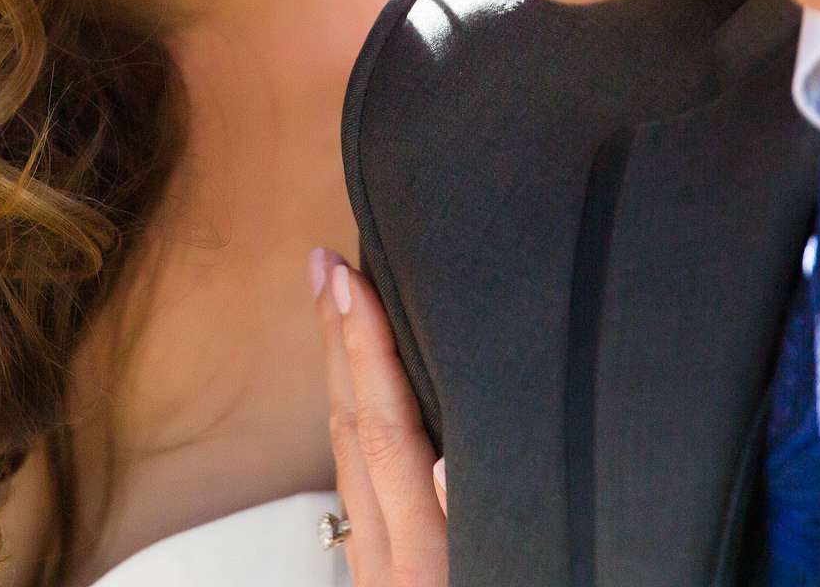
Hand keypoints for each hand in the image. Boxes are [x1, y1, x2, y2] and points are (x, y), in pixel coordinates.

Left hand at [311, 248, 447, 586]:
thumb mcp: (495, 581)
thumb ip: (473, 530)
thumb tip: (446, 462)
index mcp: (421, 560)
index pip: (388, 432)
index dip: (368, 350)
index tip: (348, 280)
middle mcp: (386, 560)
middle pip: (353, 430)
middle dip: (339, 339)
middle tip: (324, 263)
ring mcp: (376, 569)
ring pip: (349, 455)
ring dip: (342, 371)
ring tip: (337, 305)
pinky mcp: (380, 579)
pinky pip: (356, 481)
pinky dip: (356, 420)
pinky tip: (362, 396)